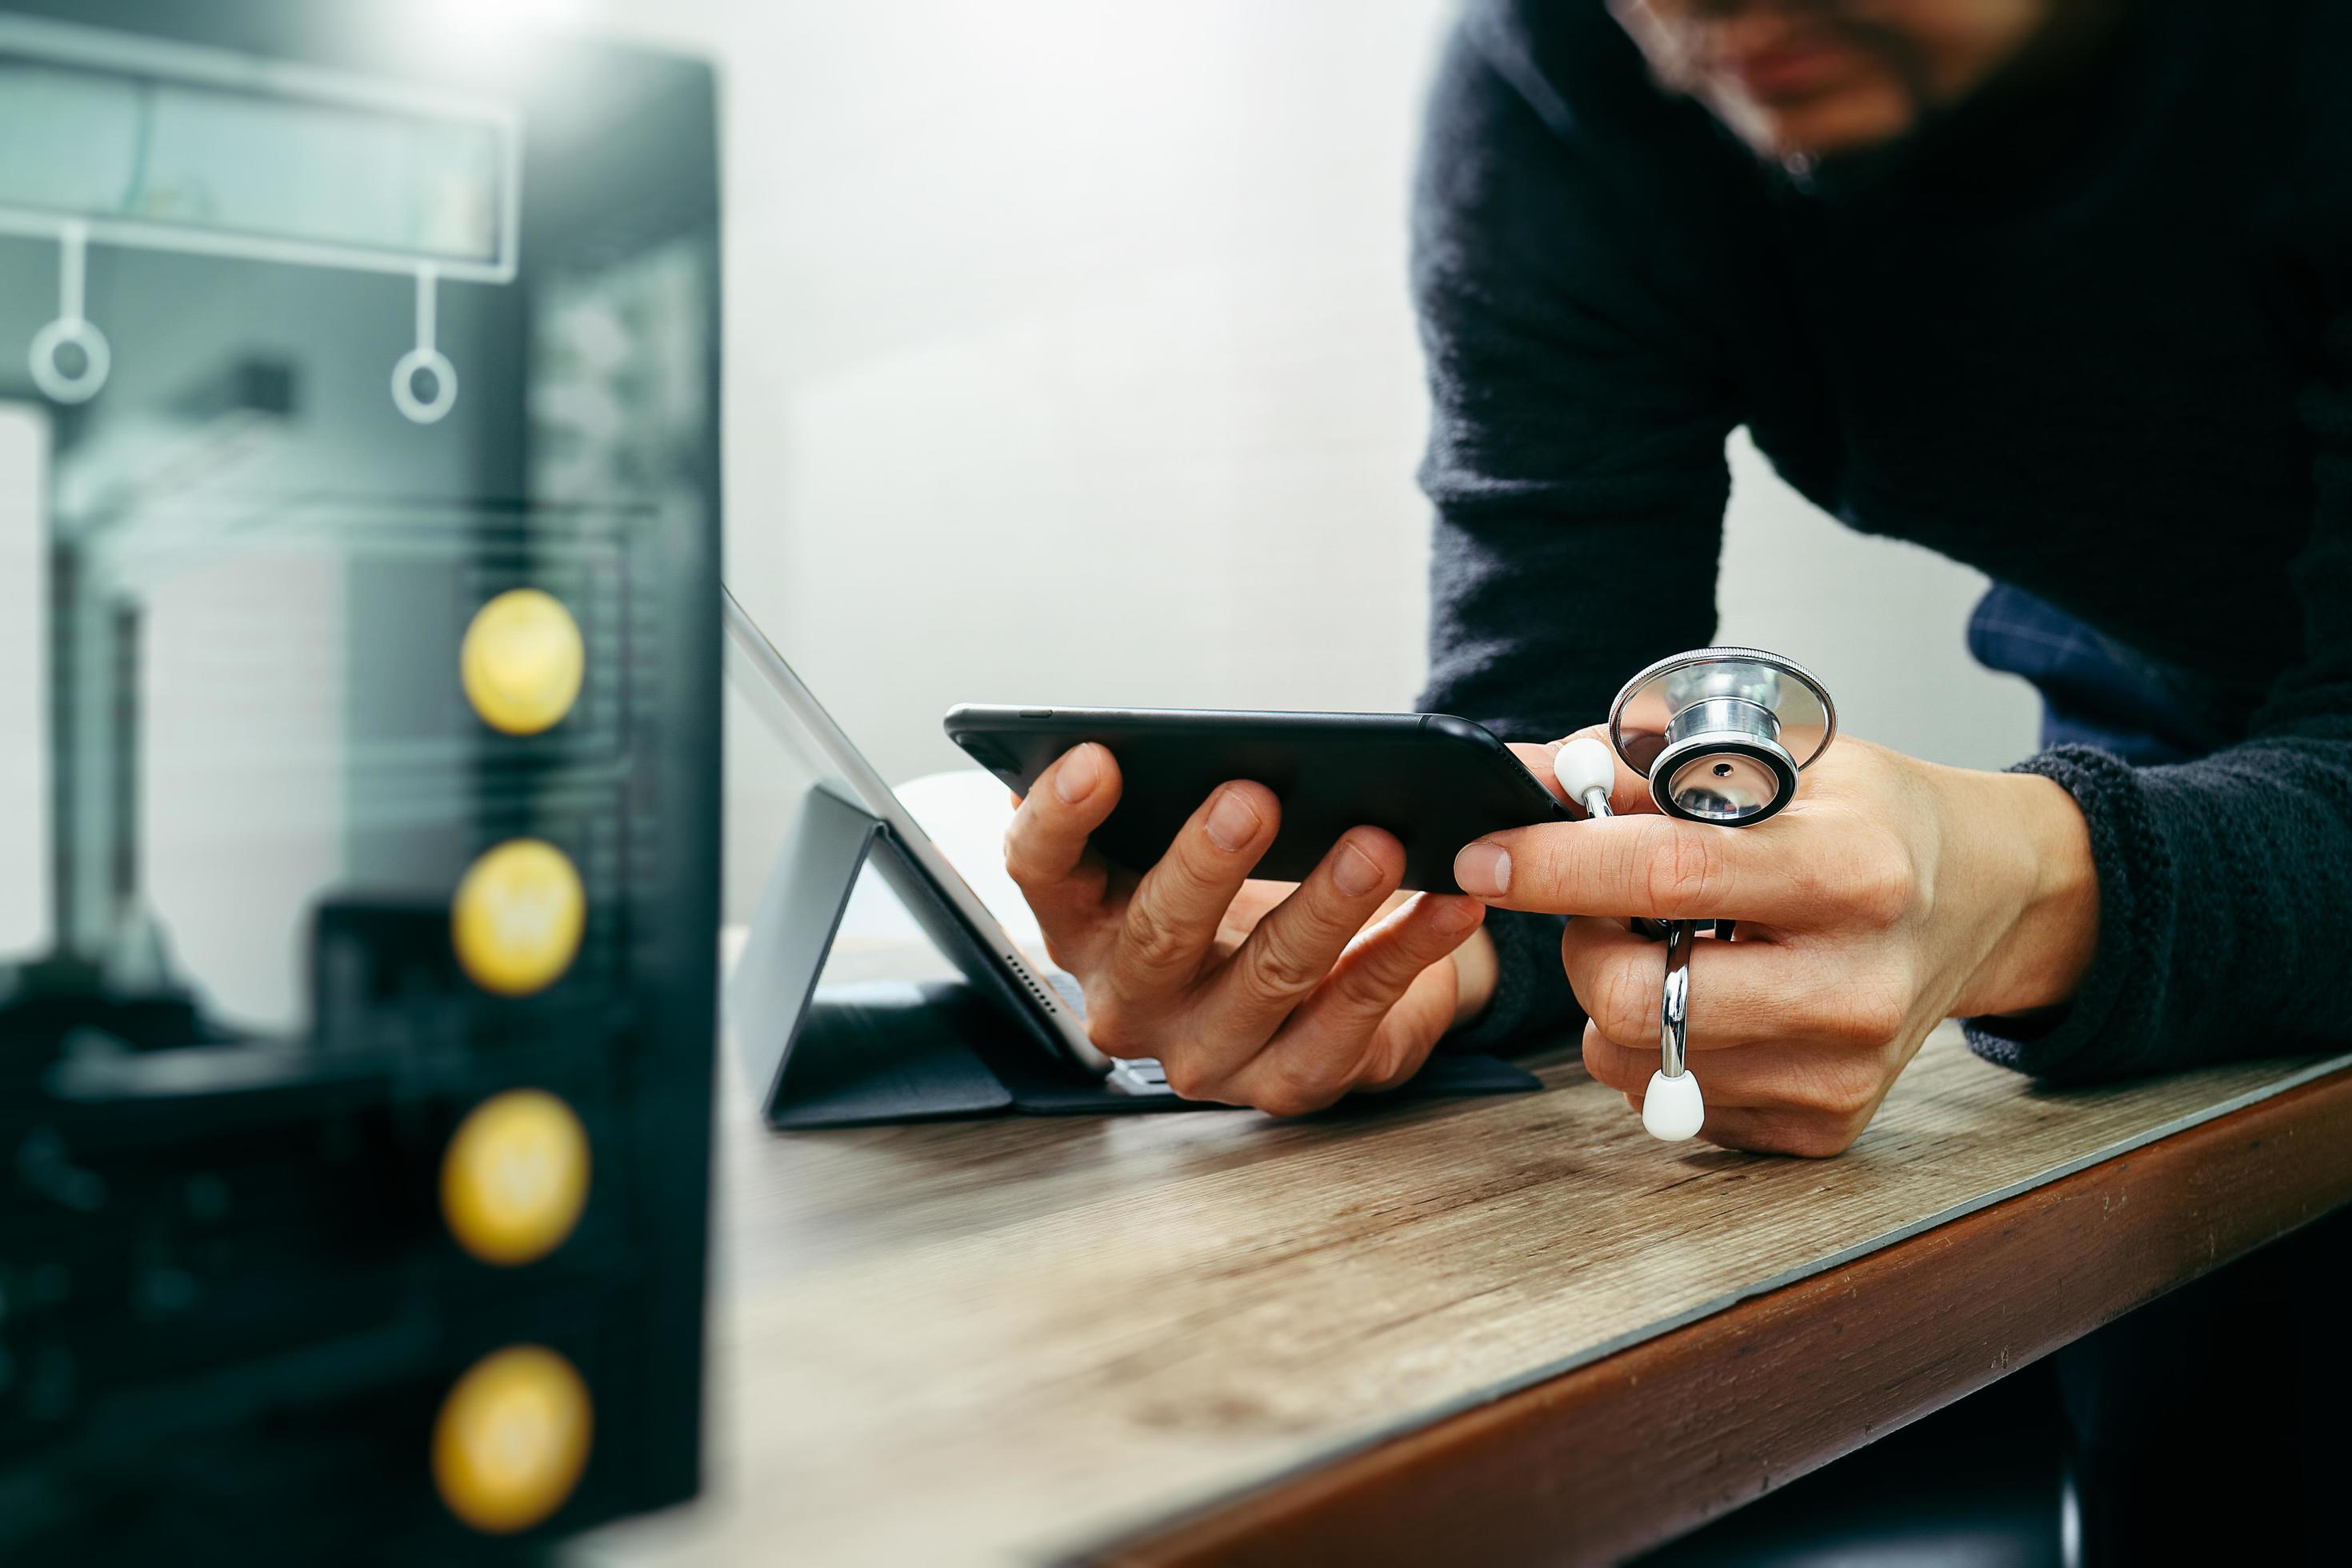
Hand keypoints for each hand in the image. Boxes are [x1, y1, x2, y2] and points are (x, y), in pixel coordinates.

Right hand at [1001, 743, 1490, 1114]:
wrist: (1325, 973)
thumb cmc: (1246, 888)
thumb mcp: (1195, 839)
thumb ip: (1173, 791)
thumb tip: (1194, 735)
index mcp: (1084, 919)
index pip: (1039, 867)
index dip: (1058, 815)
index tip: (1097, 755)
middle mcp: (1129, 998)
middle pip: (1155, 934)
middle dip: (1204, 864)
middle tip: (1251, 797)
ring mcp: (1206, 1053)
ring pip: (1264, 979)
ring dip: (1324, 906)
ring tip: (1375, 844)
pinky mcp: (1291, 1083)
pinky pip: (1354, 1016)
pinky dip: (1407, 953)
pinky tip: (1448, 903)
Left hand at [1456, 728, 2097, 1155]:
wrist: (1983, 900)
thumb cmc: (1872, 820)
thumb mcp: (1781, 759)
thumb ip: (1648, 767)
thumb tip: (1524, 775)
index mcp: (1850, 870)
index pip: (1666, 876)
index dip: (1554, 865)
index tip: (1482, 855)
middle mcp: (1854, 984)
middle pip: (1630, 994)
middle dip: (1580, 942)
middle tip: (1603, 905)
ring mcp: (1842, 1070)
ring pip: (1631, 1060)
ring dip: (1611, 1000)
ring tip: (1671, 948)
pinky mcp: (1824, 1125)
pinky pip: (1671, 1101)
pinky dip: (1656, 1049)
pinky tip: (1713, 998)